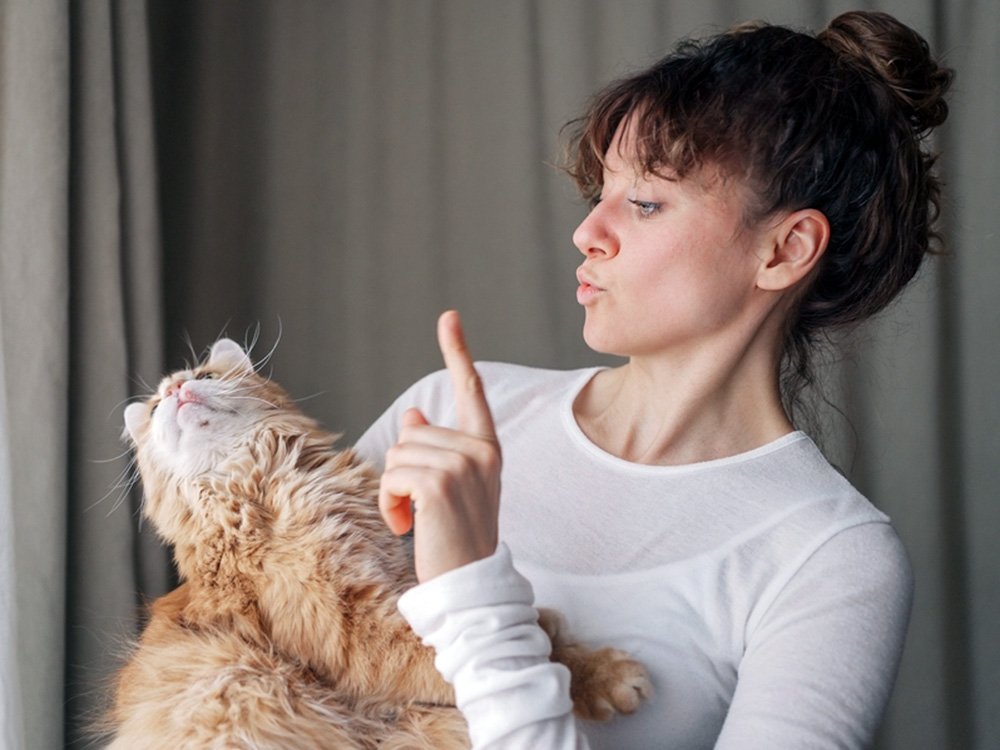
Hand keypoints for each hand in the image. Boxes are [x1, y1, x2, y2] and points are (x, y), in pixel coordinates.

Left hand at [378, 310, 501, 582]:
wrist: (469, 583)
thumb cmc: (456, 537)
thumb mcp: (450, 488)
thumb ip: (436, 449)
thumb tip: (413, 416)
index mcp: (487, 448)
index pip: (470, 391)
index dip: (458, 352)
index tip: (449, 317)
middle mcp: (480, 451)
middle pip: (412, 432)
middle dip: (404, 470)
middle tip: (422, 508)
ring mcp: (462, 466)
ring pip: (398, 452)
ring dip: (394, 489)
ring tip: (417, 518)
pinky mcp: (438, 483)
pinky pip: (392, 475)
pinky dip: (389, 503)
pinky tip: (408, 525)